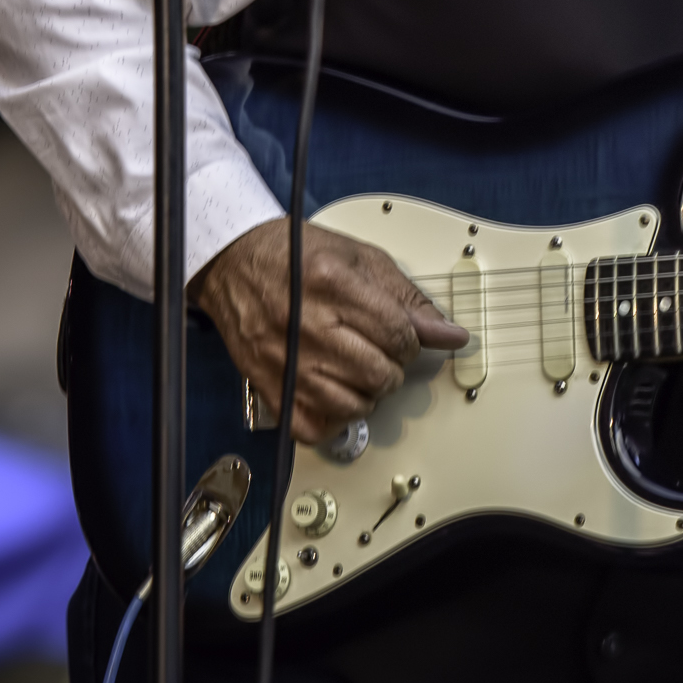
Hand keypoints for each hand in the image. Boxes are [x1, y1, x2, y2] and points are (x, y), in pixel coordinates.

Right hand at [190, 218, 467, 441]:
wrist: (233, 262)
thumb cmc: (295, 256)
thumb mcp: (360, 258)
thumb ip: (407, 298)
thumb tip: (449, 335)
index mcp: (333, 284)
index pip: (398, 335)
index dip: (413, 342)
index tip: (408, 339)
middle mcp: (307, 324)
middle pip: (379, 374)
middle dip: (393, 368)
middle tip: (382, 353)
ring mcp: (284, 359)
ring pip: (351, 406)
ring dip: (367, 394)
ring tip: (360, 372)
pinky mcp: (266, 383)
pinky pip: (311, 426)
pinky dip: (332, 420)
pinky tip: (336, 396)